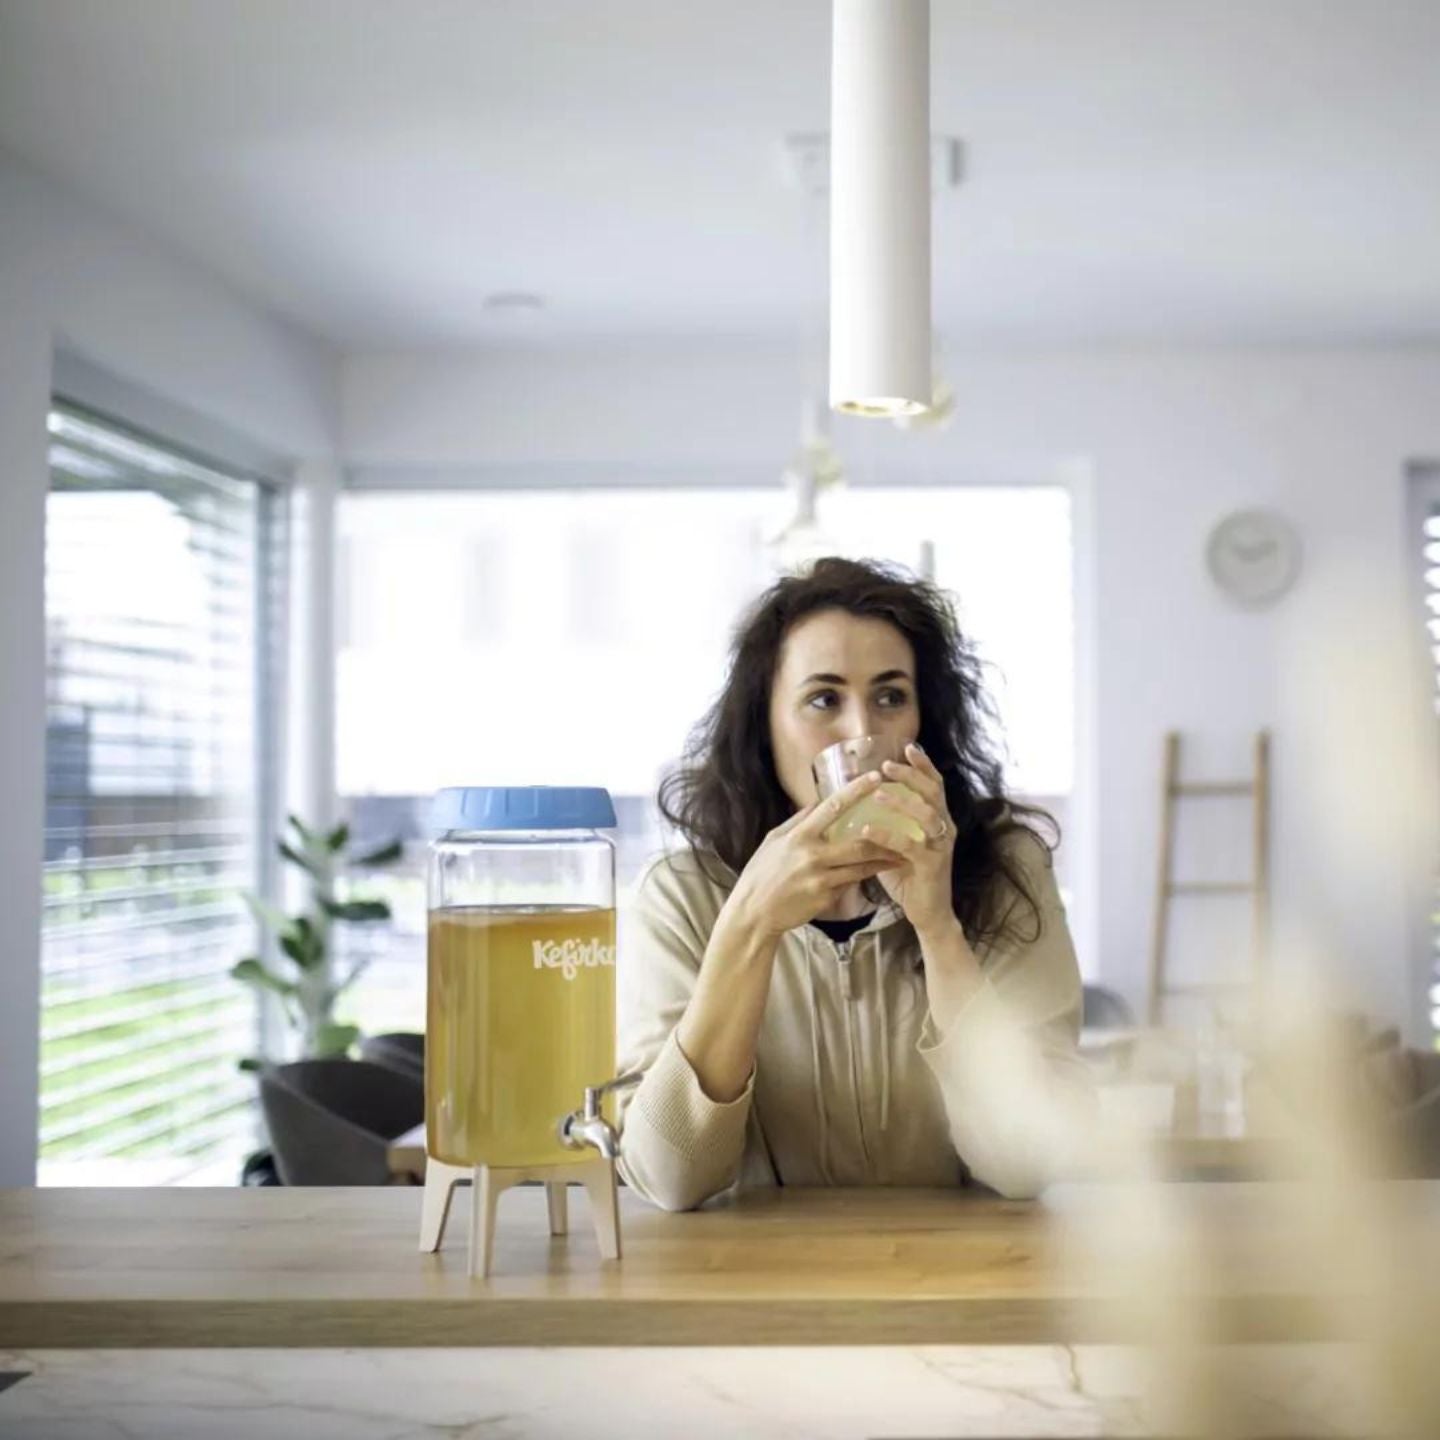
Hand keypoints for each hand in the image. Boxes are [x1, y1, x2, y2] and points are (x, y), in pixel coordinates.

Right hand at [728, 770, 900, 941]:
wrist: (755, 913)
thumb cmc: (762, 873)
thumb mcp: (774, 840)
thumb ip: (798, 821)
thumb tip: (818, 802)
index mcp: (799, 835)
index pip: (832, 808)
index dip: (856, 791)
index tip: (876, 777)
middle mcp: (812, 855)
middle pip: (858, 843)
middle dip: (884, 833)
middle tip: (907, 822)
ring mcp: (821, 879)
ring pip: (861, 867)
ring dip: (885, 859)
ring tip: (905, 853)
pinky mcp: (826, 898)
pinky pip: (850, 884)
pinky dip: (864, 876)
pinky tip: (879, 872)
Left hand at [860, 741, 957, 936]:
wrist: (927, 913)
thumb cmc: (908, 876)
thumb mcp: (896, 843)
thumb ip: (885, 822)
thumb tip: (853, 803)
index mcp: (937, 818)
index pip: (934, 784)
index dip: (923, 765)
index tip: (907, 747)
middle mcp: (943, 827)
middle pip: (933, 792)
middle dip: (911, 776)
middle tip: (887, 765)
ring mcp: (940, 846)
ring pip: (926, 815)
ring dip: (901, 802)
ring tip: (877, 795)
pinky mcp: (932, 865)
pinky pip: (909, 846)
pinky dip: (887, 836)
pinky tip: (867, 831)